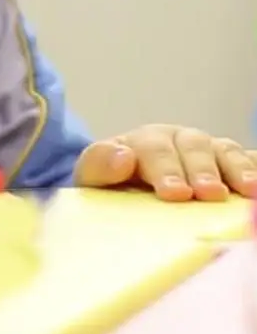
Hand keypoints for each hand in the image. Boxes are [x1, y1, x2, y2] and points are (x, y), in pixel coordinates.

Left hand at [74, 124, 256, 201]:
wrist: (128, 189)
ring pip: (223, 150)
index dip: (164, 169)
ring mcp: (206, 151)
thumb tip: (122, 158)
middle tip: (208, 194)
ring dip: (236, 168)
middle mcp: (177, 140)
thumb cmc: (113, 186)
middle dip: (200, 170)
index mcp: (142, 141)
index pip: (152, 149)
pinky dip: (254, 169)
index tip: (174, 193)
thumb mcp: (94, 178)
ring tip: (247, 190)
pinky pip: (247, 161)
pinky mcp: (229, 164)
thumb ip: (98, 167)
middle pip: (191, 147)